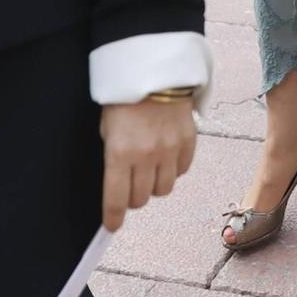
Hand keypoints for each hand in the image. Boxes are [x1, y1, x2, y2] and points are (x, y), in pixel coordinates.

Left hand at [100, 98, 197, 230]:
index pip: (116, 199)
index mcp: (119, 153)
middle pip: (141, 198)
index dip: (113, 217)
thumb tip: (118, 183)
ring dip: (155, 184)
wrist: (155, 71)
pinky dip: (173, 169)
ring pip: (164, 189)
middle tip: (131, 186)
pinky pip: (182, 170)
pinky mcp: (188, 141)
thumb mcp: (108, 128)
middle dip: (133, 197)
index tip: (112, 225)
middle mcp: (146, 156)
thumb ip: (114, 157)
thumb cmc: (124, 99)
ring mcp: (169, 149)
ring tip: (150, 170)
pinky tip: (166, 157)